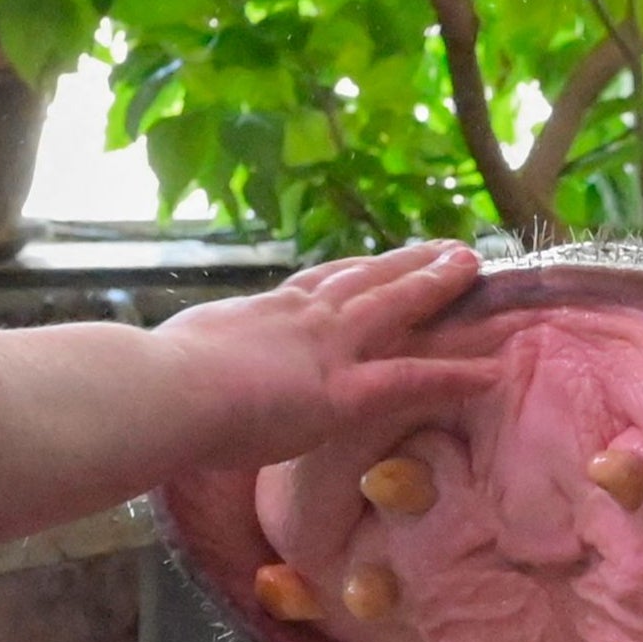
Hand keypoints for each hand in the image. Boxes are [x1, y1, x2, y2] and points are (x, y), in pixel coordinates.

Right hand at [144, 239, 505, 475]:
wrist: (162, 390)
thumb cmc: (151, 381)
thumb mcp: (173, 355)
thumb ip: (190, 357)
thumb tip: (171, 367)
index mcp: (260, 310)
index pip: (316, 284)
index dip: (352, 270)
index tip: (375, 260)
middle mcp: (301, 317)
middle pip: (366, 279)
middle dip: (408, 263)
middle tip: (446, 249)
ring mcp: (328, 348)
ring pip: (397, 308)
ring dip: (437, 287)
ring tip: (474, 270)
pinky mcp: (346, 391)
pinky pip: (413, 380)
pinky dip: (455, 375)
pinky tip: (491, 372)